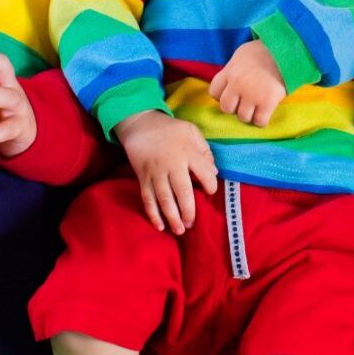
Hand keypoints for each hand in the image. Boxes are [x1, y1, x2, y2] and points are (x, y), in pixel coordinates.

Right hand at [113, 110, 217, 234]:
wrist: (140, 124)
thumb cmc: (170, 129)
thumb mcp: (191, 131)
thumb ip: (204, 150)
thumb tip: (213, 172)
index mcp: (187, 152)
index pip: (204, 172)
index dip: (210, 185)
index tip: (211, 192)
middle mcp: (172, 164)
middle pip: (182, 191)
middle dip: (189, 210)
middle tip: (192, 224)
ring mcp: (156, 173)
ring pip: (164, 199)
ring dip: (172, 217)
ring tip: (180, 230)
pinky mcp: (143, 178)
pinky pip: (148, 199)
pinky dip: (153, 214)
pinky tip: (159, 226)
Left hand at [208, 41, 285, 126]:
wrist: (287, 50)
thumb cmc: (264, 51)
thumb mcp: (241, 54)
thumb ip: (232, 69)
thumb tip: (228, 82)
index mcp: (230, 72)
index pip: (214, 92)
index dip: (222, 95)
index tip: (232, 93)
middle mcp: (238, 84)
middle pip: (226, 108)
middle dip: (234, 107)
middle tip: (245, 101)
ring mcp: (252, 94)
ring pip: (243, 117)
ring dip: (249, 114)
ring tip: (257, 106)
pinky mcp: (268, 102)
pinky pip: (259, 121)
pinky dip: (261, 120)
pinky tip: (265, 111)